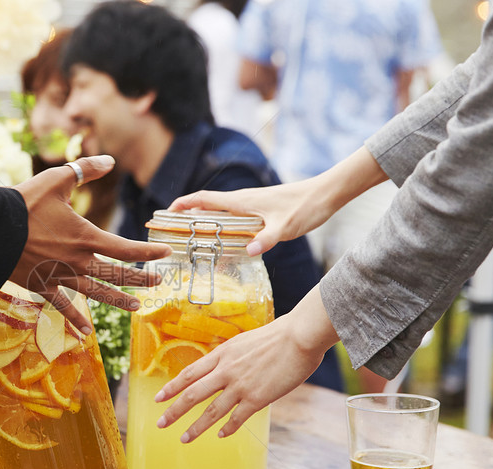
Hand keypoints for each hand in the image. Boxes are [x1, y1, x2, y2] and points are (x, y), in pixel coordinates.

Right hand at [12, 155, 170, 331]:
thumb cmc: (23, 203)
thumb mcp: (57, 180)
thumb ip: (86, 169)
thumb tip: (110, 160)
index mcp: (85, 237)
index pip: (126, 249)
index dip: (148, 252)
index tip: (165, 252)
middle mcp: (78, 262)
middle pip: (116, 274)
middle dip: (140, 278)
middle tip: (158, 282)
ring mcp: (60, 277)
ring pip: (96, 293)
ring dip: (118, 300)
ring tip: (136, 307)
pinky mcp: (42, 286)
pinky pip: (62, 306)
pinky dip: (75, 319)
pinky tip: (86, 333)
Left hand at [154, 287, 338, 441]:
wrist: (299, 336)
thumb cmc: (277, 336)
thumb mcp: (244, 342)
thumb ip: (231, 357)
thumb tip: (223, 367)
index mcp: (221, 355)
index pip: (189, 373)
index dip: (172, 388)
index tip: (158, 399)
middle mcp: (226, 371)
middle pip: (193, 394)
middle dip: (174, 411)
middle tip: (160, 424)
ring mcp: (240, 386)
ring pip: (211, 411)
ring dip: (196, 427)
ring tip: (184, 439)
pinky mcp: (258, 398)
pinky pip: (237, 418)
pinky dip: (227, 428)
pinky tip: (221, 435)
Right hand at [168, 180, 329, 256]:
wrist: (325, 194)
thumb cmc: (305, 207)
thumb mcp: (286, 227)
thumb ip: (267, 239)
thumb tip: (250, 251)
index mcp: (242, 200)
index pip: (204, 199)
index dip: (183, 204)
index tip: (166, 212)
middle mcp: (243, 199)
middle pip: (207, 204)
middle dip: (187, 214)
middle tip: (172, 230)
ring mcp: (251, 203)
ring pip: (219, 210)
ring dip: (203, 219)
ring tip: (191, 236)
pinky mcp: (260, 208)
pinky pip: (233, 215)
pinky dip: (221, 224)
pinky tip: (224, 238)